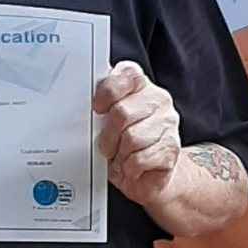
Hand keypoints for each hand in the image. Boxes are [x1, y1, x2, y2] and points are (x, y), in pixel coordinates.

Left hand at [93, 61, 181, 204]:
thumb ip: (99, 104)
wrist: (148, 173)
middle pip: (122, 112)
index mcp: (140, 86)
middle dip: (108, 136)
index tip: (97, 108)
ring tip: (120, 158)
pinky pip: (140, 158)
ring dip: (119, 155)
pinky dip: (129, 168)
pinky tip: (130, 167)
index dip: (108, 91)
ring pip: (131, 138)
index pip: (127, 75)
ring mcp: (167, 123)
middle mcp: (157, 100)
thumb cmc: (122, 144)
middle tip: (107, 146)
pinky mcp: (171, 148)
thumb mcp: (107, 120)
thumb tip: (77, 96)